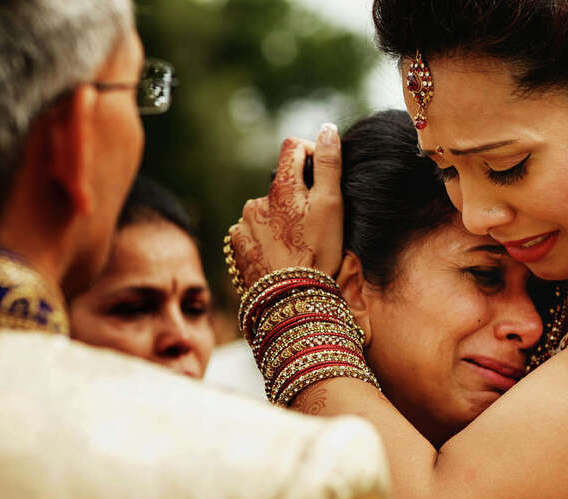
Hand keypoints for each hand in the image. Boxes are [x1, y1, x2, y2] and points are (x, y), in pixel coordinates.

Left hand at [229, 123, 344, 288]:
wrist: (289, 300)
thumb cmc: (317, 254)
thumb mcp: (331, 206)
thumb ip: (328, 164)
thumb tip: (327, 129)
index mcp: (282, 186)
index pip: (293, 148)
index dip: (310, 154)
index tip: (321, 174)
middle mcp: (258, 200)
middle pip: (281, 184)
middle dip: (297, 197)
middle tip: (313, 226)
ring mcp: (244, 223)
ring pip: (267, 210)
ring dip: (280, 220)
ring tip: (296, 246)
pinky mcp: (237, 245)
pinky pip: (252, 231)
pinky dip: (265, 238)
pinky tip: (278, 256)